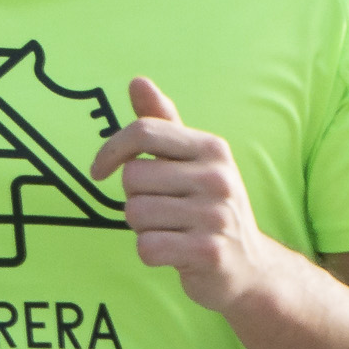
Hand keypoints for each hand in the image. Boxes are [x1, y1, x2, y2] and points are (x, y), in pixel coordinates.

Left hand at [89, 76, 276, 314]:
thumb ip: (163, 123)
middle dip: (135, 198)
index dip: (110, 150)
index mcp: (212, 149)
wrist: (250, 266)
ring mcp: (215, 216)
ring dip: (143, 228)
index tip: (99, 171)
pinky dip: (151, 253)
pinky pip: (147, 247)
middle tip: (163, 211)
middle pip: (132, 177)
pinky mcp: (208, 253)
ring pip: (136, 214)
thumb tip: (137, 81)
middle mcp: (218, 178)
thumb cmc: (210, 208)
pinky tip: (174, 253)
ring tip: (171, 231)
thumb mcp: (194, 161)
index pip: (144, 132)